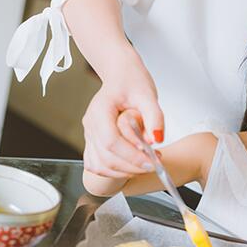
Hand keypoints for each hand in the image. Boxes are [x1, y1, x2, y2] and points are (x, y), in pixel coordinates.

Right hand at [82, 45, 164, 176]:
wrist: (120, 75)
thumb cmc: (132, 81)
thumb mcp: (148, 94)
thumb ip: (154, 117)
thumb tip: (156, 140)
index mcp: (100, 110)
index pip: (111, 141)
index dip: (132, 156)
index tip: (152, 161)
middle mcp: (90, 124)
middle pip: (106, 157)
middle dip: (132, 166)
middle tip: (155, 163)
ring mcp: (89, 135)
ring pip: (100, 165)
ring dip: (124, 172)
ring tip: (146, 163)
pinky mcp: (92, 142)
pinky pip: (97, 165)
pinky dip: (114, 172)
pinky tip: (132, 166)